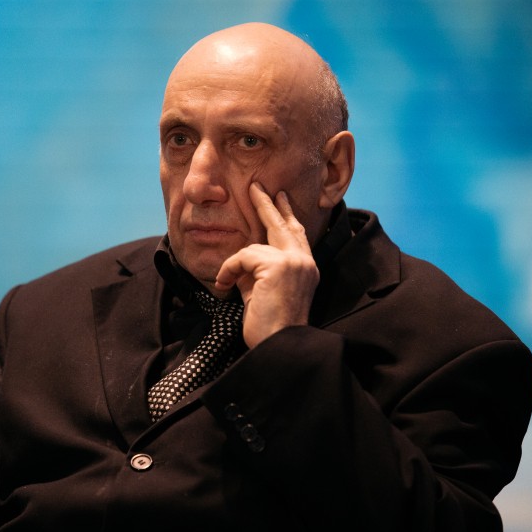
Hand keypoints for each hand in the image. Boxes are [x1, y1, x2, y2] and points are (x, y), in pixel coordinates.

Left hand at [214, 182, 319, 347]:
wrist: (277, 345)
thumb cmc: (268, 326)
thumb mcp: (262, 291)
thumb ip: (258, 270)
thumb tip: (243, 258)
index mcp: (306, 268)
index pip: (296, 234)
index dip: (286, 215)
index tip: (279, 198)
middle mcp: (305, 262)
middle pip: (284, 225)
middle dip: (267, 204)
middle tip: (256, 186)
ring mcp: (295, 262)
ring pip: (254, 247)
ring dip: (234, 265)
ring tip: (227, 283)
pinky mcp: (280, 266)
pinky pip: (243, 256)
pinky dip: (229, 270)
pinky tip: (226, 285)